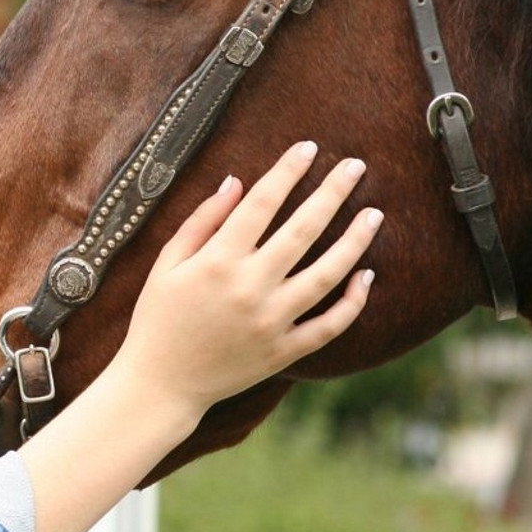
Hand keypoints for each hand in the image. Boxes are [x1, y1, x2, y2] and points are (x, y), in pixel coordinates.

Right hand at [16, 141, 377, 531]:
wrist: (161, 384)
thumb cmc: (157, 318)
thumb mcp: (166, 264)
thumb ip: (202, 221)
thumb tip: (236, 182)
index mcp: (217, 261)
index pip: (262, 204)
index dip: (287, 172)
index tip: (308, 147)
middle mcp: (249, 288)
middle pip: (303, 230)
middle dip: (332, 192)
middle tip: (355, 166)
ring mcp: (271, 322)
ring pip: (326, 275)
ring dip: (354, 242)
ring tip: (374, 214)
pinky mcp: (284, 352)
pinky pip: (329, 325)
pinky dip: (352, 302)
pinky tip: (366, 276)